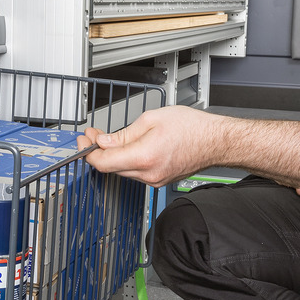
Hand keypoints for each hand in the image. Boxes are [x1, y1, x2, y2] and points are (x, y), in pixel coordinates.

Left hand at [83, 106, 222, 186]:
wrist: (215, 142)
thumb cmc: (192, 128)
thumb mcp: (151, 119)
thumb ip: (123, 133)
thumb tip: (104, 142)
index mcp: (144, 157)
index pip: (103, 163)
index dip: (88, 152)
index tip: (84, 140)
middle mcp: (148, 174)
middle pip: (110, 168)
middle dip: (98, 151)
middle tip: (93, 135)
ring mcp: (154, 180)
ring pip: (122, 171)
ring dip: (112, 156)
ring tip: (110, 138)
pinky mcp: (158, 180)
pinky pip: (135, 172)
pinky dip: (126, 160)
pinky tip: (127, 147)